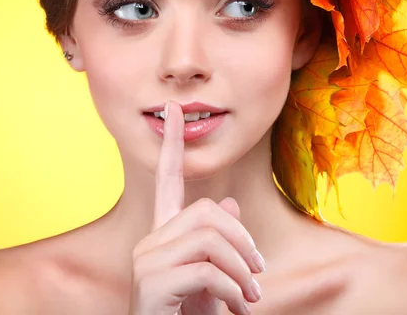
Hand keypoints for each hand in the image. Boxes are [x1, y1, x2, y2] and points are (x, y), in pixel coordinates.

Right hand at [128, 101, 264, 314]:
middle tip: (258, 272)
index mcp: (164, 234)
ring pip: (211, 238)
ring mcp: (147, 260)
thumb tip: (232, 204)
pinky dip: (233, 290)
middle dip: (243, 240)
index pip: (167, 179)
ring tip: (251, 296)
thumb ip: (221, 241)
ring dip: (242, 270)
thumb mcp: (214, 276)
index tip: (175, 111)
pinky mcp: (152, 282)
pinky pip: (207, 270)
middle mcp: (150, 240)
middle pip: (208, 212)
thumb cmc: (190, 314)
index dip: (172, 145)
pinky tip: (238, 310)